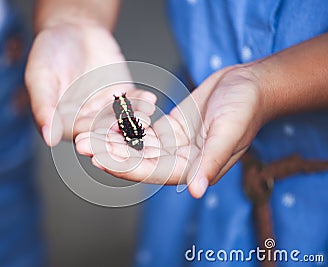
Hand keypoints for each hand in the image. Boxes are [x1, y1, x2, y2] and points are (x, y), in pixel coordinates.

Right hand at [25, 22, 155, 145]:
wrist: (72, 28)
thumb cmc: (49, 51)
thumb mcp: (40, 77)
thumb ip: (44, 106)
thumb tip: (47, 136)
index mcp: (63, 122)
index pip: (77, 133)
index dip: (89, 136)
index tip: (101, 136)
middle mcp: (86, 120)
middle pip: (103, 129)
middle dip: (116, 130)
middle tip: (127, 130)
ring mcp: (106, 108)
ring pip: (121, 117)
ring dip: (133, 118)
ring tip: (144, 115)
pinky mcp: (122, 95)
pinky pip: (133, 101)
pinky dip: (141, 101)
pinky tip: (150, 100)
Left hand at [75, 65, 265, 197]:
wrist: (250, 84)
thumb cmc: (244, 108)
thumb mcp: (229, 132)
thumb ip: (211, 161)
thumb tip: (195, 191)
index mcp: (194, 167)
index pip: (154, 172)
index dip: (126, 167)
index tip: (100, 159)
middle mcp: (182, 159)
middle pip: (140, 160)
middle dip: (111, 153)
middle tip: (82, 143)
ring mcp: (176, 144)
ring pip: (138, 146)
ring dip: (113, 140)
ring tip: (87, 132)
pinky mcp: (172, 128)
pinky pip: (144, 130)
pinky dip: (127, 127)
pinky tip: (107, 121)